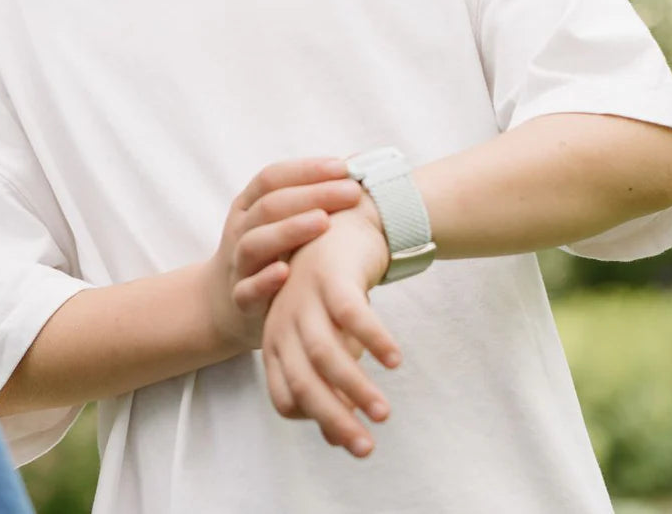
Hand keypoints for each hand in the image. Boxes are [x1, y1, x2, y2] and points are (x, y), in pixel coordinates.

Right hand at [206, 158, 361, 351]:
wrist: (225, 302)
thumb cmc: (271, 253)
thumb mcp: (279, 221)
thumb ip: (310, 197)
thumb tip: (359, 162)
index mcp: (249, 205)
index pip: (271, 178)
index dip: (306, 170)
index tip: (343, 168)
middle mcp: (241, 230)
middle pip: (269, 206)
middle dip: (312, 195)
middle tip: (351, 192)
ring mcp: (237, 264)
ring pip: (255, 243)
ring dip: (289, 230)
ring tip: (323, 221)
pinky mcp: (239, 300)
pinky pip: (247, 290)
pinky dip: (263, 281)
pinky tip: (285, 273)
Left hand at [261, 200, 399, 457]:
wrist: (340, 224)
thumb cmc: (332, 292)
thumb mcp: (326, 337)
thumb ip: (327, 383)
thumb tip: (335, 438)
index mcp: (276, 341)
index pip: (285, 397)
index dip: (314, 420)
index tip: (347, 438)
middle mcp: (284, 322)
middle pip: (303, 383)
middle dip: (334, 419)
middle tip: (365, 449)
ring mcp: (305, 299)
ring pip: (326, 354)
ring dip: (356, 388)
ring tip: (384, 414)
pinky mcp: (331, 278)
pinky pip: (352, 316)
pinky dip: (373, 340)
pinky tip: (394, 361)